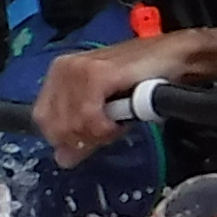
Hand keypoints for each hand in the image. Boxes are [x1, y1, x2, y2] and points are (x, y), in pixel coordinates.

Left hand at [33, 34, 208, 161]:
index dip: (66, 140)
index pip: (44, 121)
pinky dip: (107, 128)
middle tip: (109, 131)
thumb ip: (81, 132)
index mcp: (59, 74)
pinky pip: (90, 119)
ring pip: (73, 126)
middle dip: (84, 139)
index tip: (92, 140)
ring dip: (99, 134)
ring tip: (118, 122)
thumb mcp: (104, 109)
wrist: (173, 58)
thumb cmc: (142, 78)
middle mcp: (63, 69)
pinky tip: (120, 121)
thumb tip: (62, 159)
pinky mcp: (96, 74)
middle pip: (56, 127)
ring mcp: (77, 69)